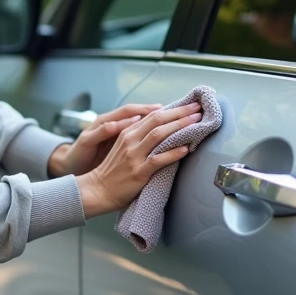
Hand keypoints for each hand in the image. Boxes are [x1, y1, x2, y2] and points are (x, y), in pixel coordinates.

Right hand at [49, 103, 198, 177]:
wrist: (97, 190)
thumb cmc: (113, 170)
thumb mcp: (122, 147)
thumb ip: (139, 136)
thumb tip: (162, 128)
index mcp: (127, 132)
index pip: (152, 115)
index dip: (173, 109)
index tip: (189, 105)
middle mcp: (130, 140)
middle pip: (158, 120)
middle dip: (180, 112)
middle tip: (197, 108)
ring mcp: (134, 156)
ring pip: (159, 135)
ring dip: (180, 127)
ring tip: (196, 122)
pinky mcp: (138, 172)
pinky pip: (158, 160)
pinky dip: (173, 153)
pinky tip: (186, 149)